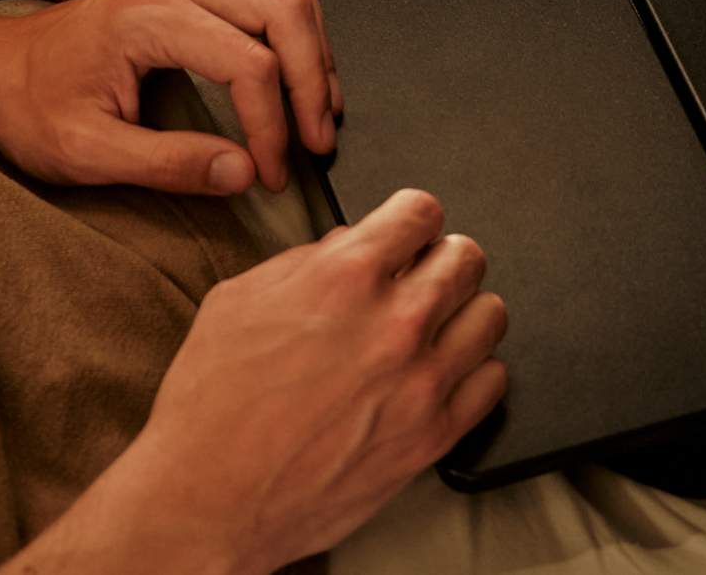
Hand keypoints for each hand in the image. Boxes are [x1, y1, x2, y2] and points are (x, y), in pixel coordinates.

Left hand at [0, 0, 340, 194]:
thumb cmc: (30, 105)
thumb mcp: (86, 152)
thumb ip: (168, 165)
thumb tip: (242, 172)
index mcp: (148, 17)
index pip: (248, 63)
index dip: (272, 126)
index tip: (270, 174)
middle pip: (285, 8)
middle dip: (312, 80)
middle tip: (314, 143)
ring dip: (312, 48)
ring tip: (313, 111)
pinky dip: (295, 29)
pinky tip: (292, 75)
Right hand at [85, 189, 508, 573]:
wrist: (211, 494)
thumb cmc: (213, 402)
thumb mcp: (240, 299)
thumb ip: (305, 262)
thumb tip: (348, 246)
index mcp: (344, 277)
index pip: (421, 212)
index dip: (412, 217)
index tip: (409, 229)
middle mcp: (394, 322)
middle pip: (466, 256)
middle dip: (442, 257)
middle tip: (423, 273)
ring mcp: (421, 381)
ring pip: (490, 314)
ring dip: (463, 311)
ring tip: (438, 323)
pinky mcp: (433, 436)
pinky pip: (494, 381)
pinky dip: (474, 370)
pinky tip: (444, 373)